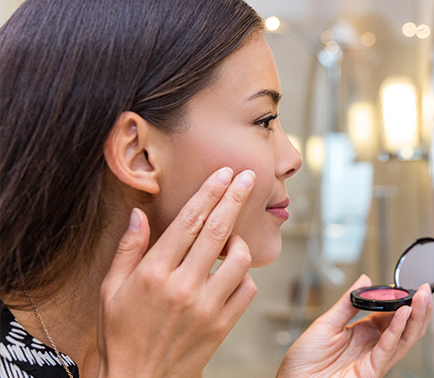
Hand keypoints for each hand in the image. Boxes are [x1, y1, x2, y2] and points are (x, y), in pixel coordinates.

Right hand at [98, 168, 257, 377]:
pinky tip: (231, 272)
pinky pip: (247, 289)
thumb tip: (139, 214)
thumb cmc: (122, 334)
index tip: (225, 174)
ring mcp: (206, 306)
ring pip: (239, 259)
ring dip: (239, 242)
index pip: (189, 222)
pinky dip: (244, 275)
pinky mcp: (222, 325)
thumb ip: (128, 249)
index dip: (210, 192)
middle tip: (248, 177)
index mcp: (154, 273)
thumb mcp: (110, 290)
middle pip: (218, 231)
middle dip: (236, 198)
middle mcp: (183, 286)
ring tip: (230, 240)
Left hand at [277, 275, 432, 377]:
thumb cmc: (303, 362)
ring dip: (416, 317)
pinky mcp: (371, 371)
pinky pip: (388, 349)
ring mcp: (374, 359)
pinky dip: (398, 330)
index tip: (410, 286)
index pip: (391, 315)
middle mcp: (372, 346)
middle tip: (425, 289)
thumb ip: (348, 303)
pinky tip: (404, 313)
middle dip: (419, 308)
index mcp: (363, 333)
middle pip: (405, 327)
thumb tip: (364, 281)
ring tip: (423, 297)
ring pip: (404, 338)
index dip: (402, 301)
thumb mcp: (326, 324)